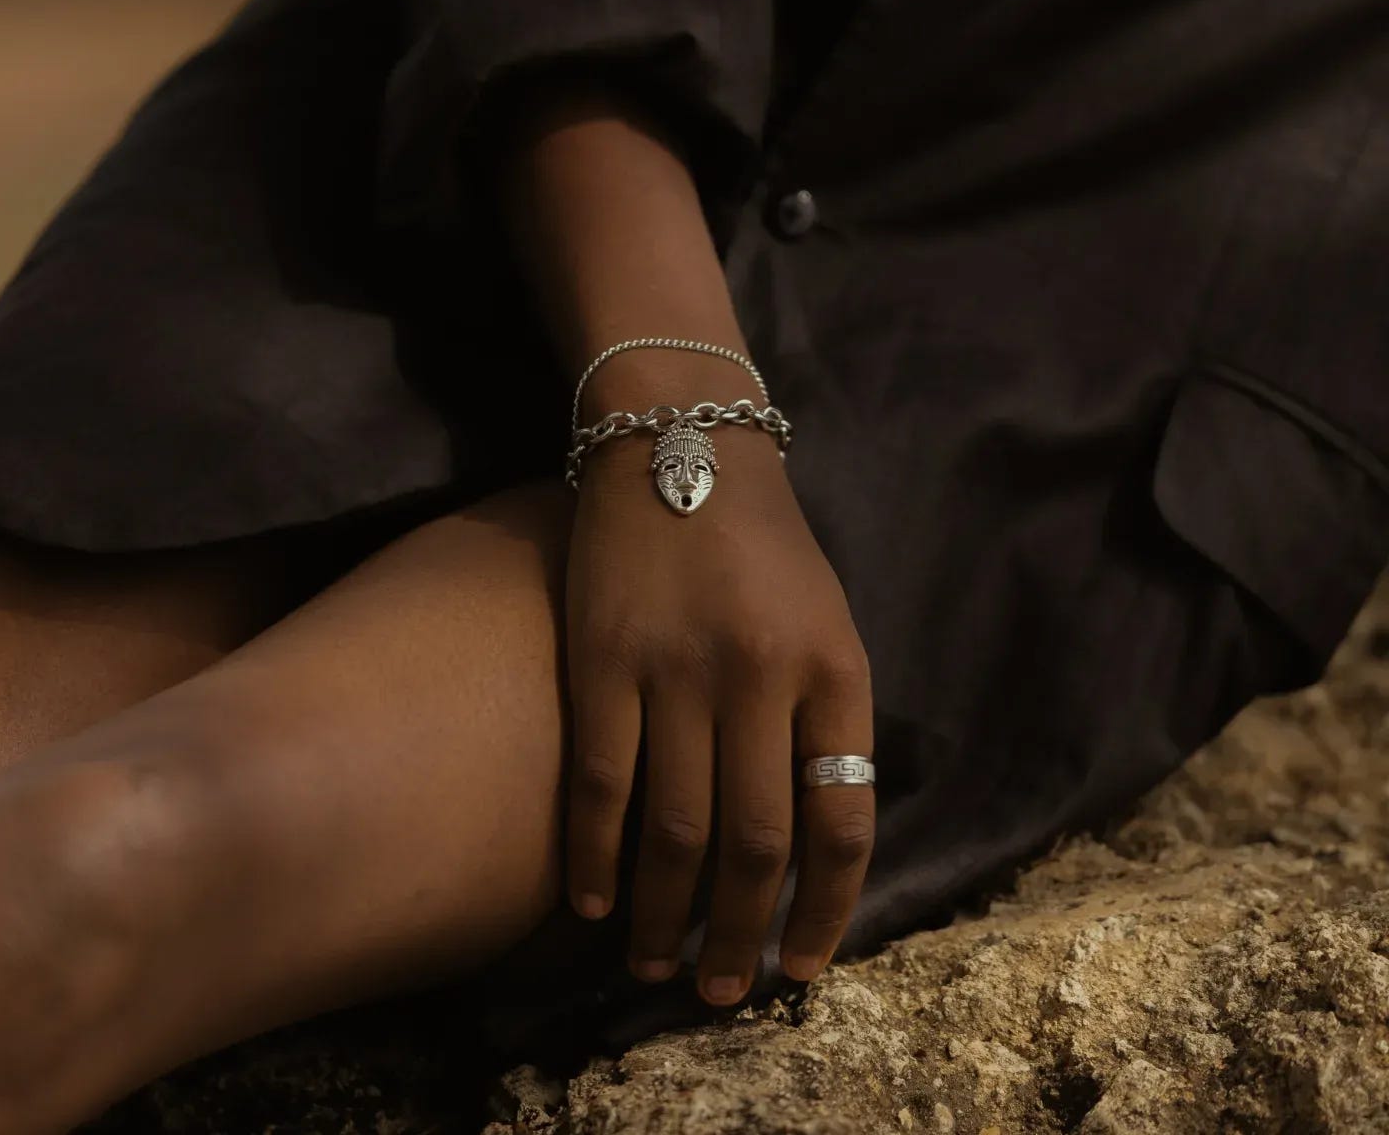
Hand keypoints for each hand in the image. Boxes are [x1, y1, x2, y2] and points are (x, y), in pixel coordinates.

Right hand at [563, 421, 874, 1006]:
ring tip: (657, 965)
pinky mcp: (603, 659)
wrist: (679, 438)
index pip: (843, 822)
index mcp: (833, 669)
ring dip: (667, 917)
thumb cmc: (761, 541)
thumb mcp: (825, 620)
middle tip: (723, 993)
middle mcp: (762, 677)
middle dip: (742, 937)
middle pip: (757, 845)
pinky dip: (594, 856)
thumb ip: (822, 718)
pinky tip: (588, 900)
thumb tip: (807, 841)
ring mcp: (677, 669)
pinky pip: (601, 783)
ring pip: (677, 831)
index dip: (825, 912)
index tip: (803, 968)